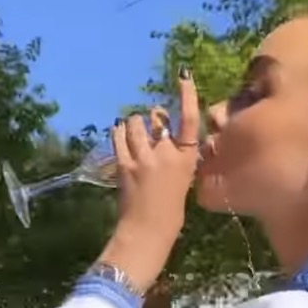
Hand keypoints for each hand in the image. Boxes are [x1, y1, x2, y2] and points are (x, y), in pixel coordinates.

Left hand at [99, 72, 199, 291]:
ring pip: (135, 124)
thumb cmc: (170, 214)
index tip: (183, 76)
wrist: (147, 231)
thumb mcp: (182, 183)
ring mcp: (144, 158)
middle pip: (158, 119)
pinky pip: (118, 137)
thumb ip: (176, 160)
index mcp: (187, 160)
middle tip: (150, 119)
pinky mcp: (124, 164)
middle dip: (153, 116)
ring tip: (132, 127)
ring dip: (133, 122)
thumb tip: (165, 140)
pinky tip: (118, 132)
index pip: (190, 120)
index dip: (187, 95)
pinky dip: (117, 132)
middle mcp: (167, 154)